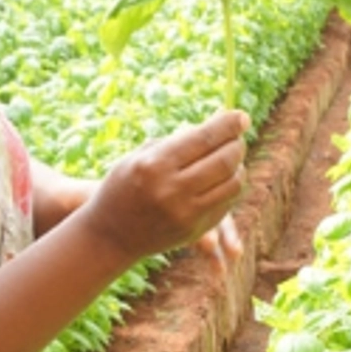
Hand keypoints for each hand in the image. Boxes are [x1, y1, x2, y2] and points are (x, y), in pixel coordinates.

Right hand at [83, 111, 248, 267]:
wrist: (109, 235)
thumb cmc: (124, 186)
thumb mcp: (140, 157)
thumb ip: (177, 140)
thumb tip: (217, 120)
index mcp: (155, 164)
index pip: (204, 138)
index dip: (228, 124)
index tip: (241, 116)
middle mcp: (172, 189)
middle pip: (224, 160)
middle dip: (236, 144)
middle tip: (237, 137)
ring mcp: (185, 213)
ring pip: (232, 183)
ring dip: (238, 167)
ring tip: (231, 159)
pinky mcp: (193, 230)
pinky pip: (225, 203)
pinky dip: (229, 187)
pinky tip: (222, 180)